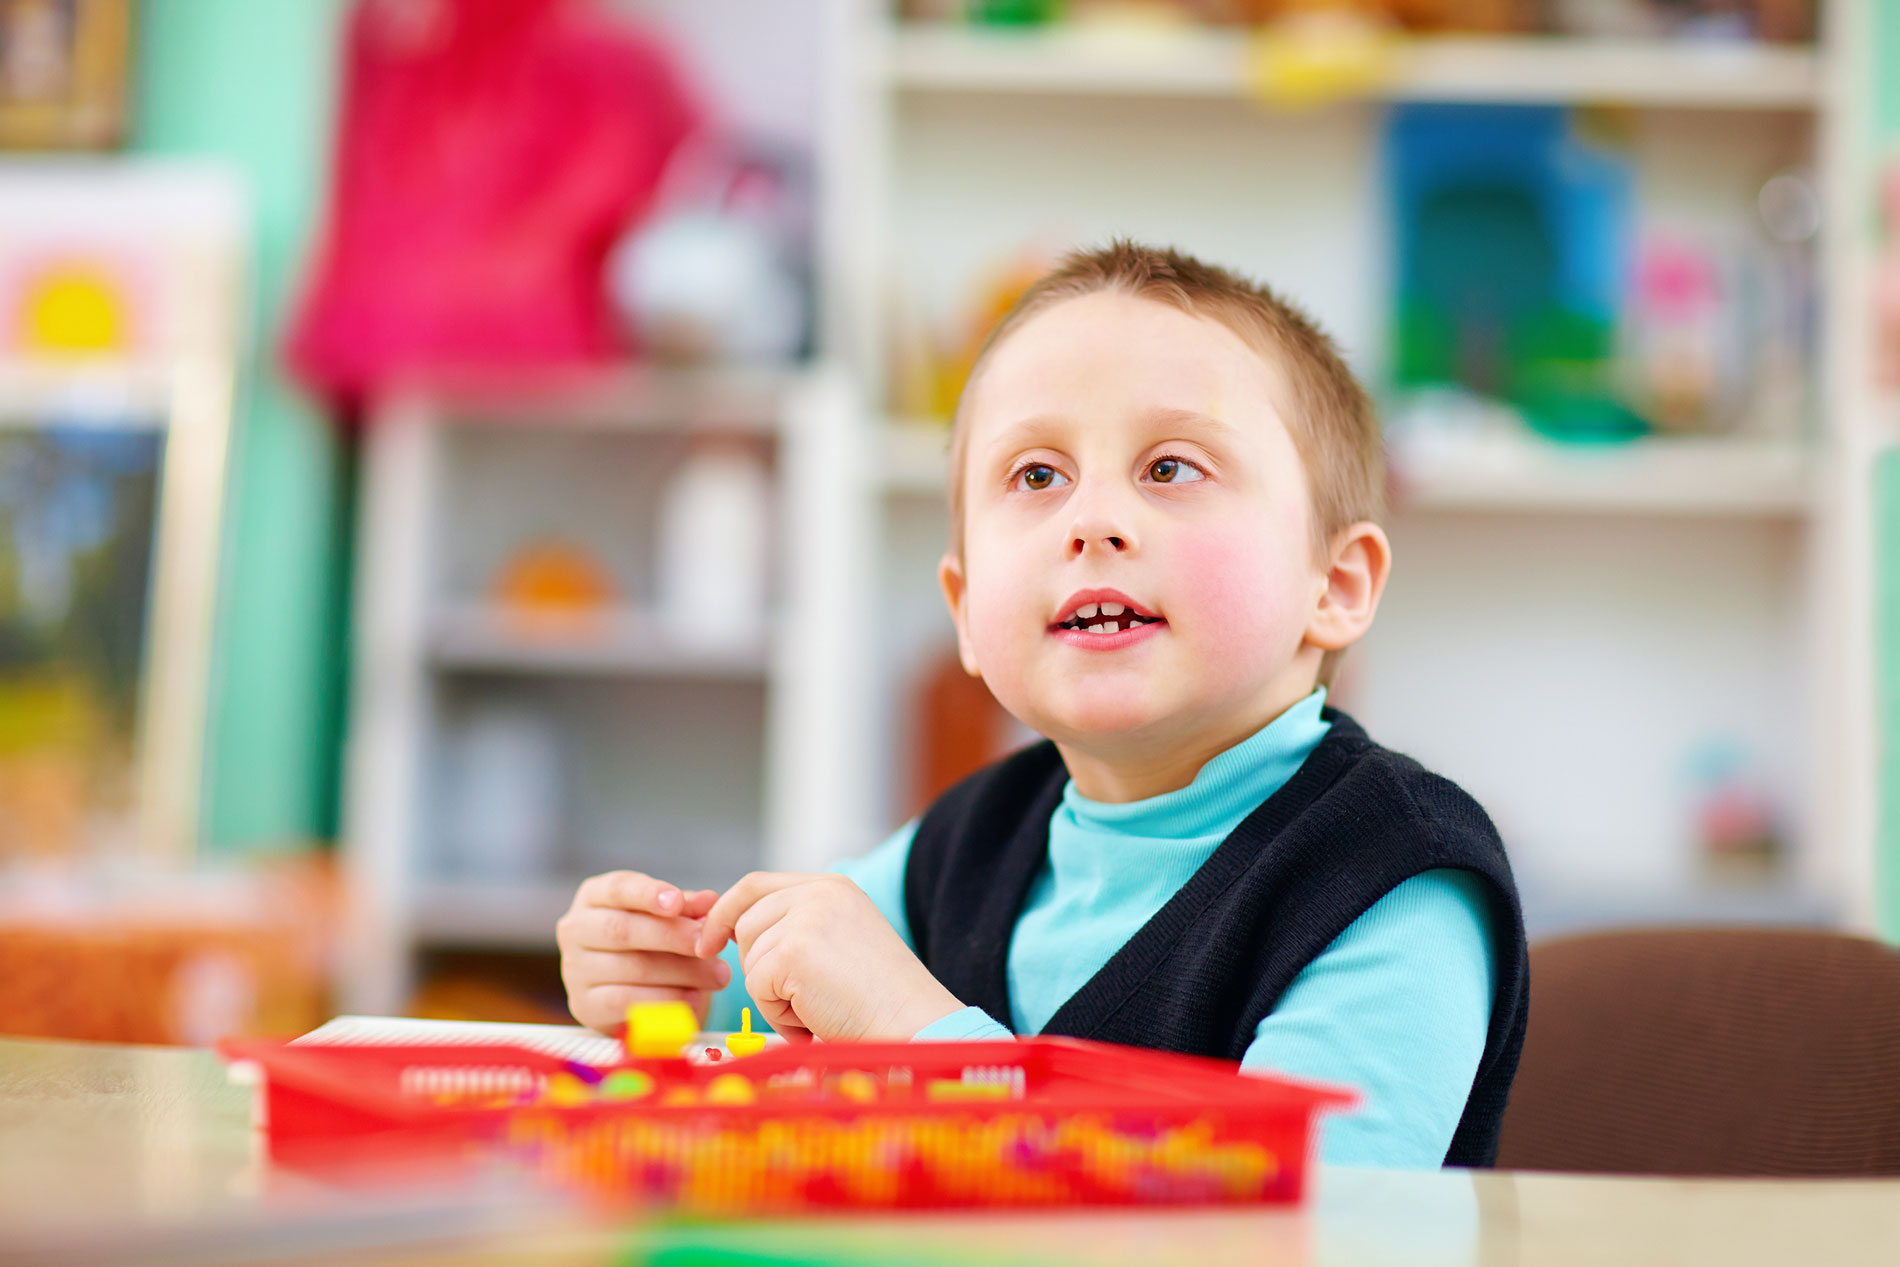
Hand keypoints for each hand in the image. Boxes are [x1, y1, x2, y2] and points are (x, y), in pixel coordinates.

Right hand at [557, 870, 731, 1034]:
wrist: (631, 989)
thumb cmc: (650, 940)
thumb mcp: (666, 916)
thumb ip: (686, 907)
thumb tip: (709, 900)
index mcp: (594, 897)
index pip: (618, 889)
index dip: (648, 894)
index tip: (676, 901)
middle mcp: (576, 929)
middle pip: (622, 930)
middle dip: (672, 936)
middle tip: (708, 944)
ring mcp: (575, 969)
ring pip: (631, 968)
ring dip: (681, 972)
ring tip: (717, 974)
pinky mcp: (585, 1006)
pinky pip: (628, 1003)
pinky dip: (666, 1000)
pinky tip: (694, 998)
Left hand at [695, 872, 964, 1042]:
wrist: (913, 1025)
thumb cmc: (881, 1000)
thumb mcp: (842, 940)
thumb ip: (799, 925)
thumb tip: (738, 934)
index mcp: (832, 887)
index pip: (755, 886)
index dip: (725, 912)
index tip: (709, 942)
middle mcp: (819, 893)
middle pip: (746, 925)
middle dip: (759, 969)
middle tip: (802, 999)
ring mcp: (806, 918)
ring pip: (751, 959)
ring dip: (774, 996)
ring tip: (818, 1008)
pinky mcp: (794, 951)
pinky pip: (758, 988)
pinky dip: (780, 1016)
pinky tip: (816, 1018)